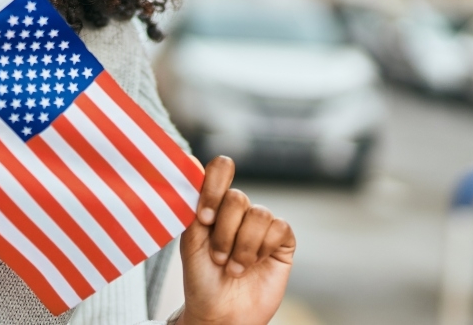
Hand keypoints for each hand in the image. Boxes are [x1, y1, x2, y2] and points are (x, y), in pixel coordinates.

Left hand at [176, 157, 294, 324]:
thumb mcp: (190, 240)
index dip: (214, 187)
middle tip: (217, 258)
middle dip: (224, 233)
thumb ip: (193, 204)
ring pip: (259, 214)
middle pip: (237, 197)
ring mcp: (261, 225)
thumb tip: (192, 163)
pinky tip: (254, 265)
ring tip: (233, 268)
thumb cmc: (201, 279)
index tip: (205, 217)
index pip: (220, 170)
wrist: (220, 314)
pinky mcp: (282, 241)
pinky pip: (279, 228)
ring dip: (242, 247)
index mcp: (213, 204)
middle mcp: (238, 210)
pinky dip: (262, 249)